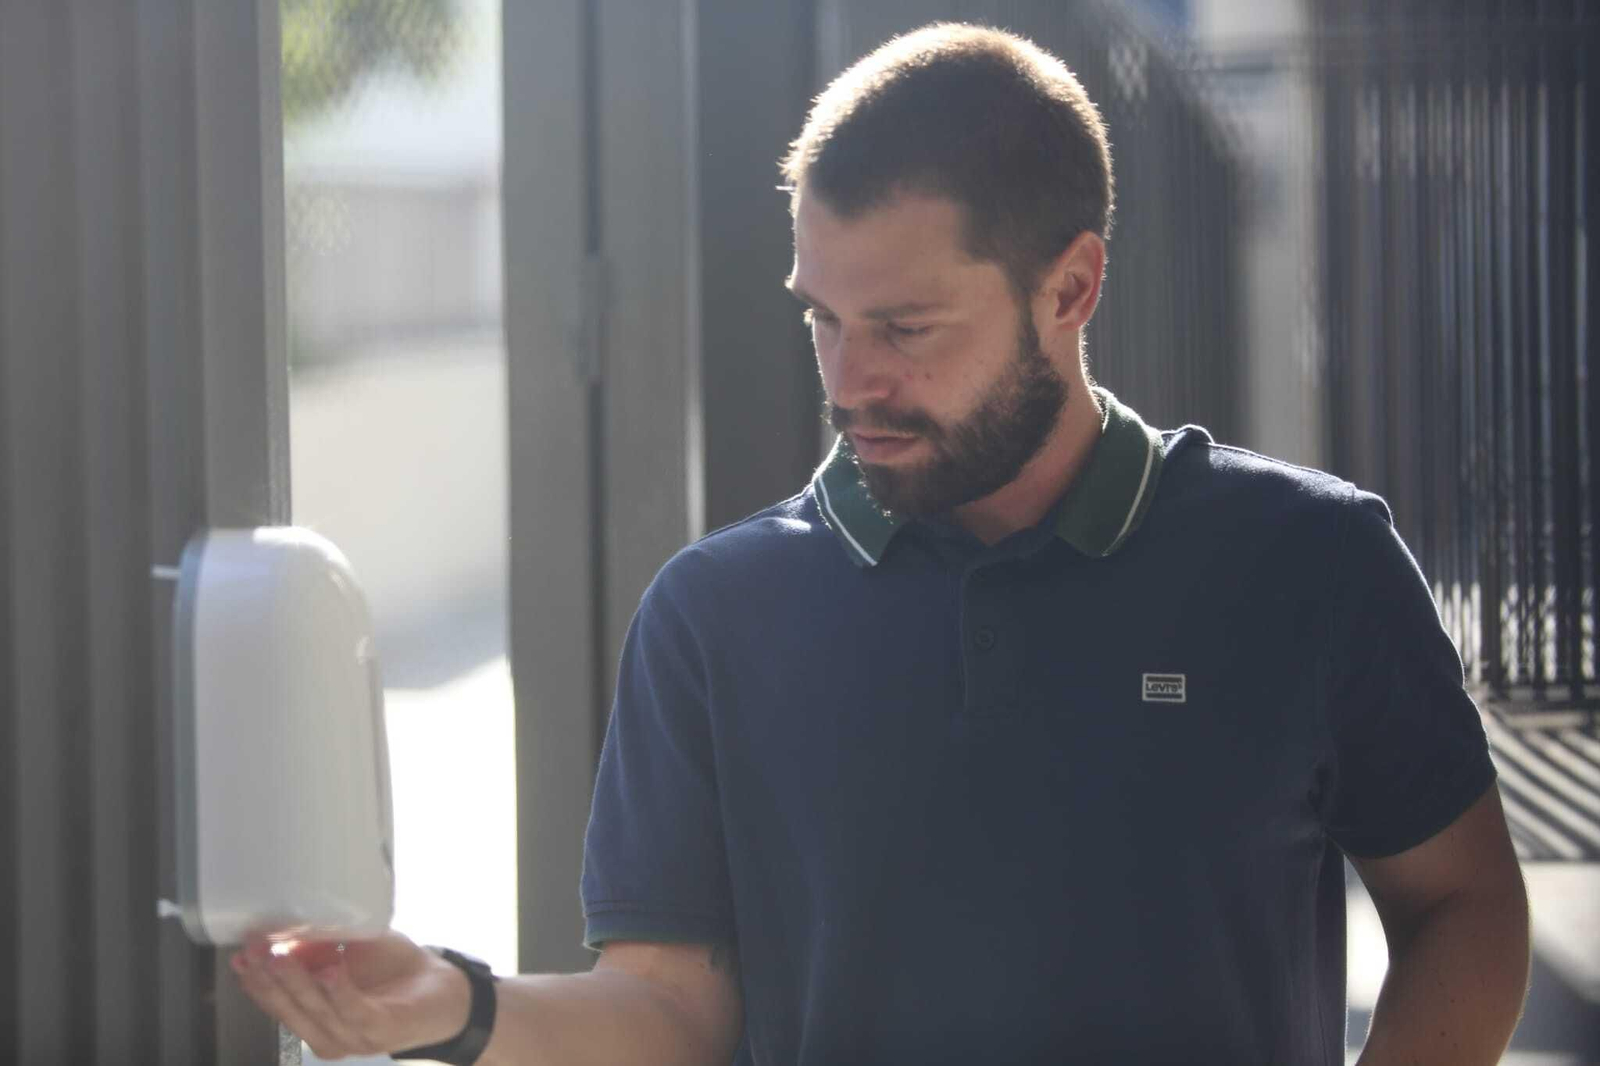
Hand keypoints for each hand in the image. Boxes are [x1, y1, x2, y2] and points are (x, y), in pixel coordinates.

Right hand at [231, 931, 470, 1059]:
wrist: (445, 989)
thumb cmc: (394, 971)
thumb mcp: (349, 950)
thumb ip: (317, 947)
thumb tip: (281, 931)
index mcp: (316, 1017)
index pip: (277, 1003)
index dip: (255, 980)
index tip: (239, 953)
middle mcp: (329, 1033)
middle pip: (290, 1009)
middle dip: (267, 978)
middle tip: (253, 949)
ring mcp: (355, 1036)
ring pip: (317, 1012)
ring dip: (297, 982)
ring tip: (280, 955)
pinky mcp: (383, 1030)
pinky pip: (356, 1012)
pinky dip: (340, 991)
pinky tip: (330, 969)